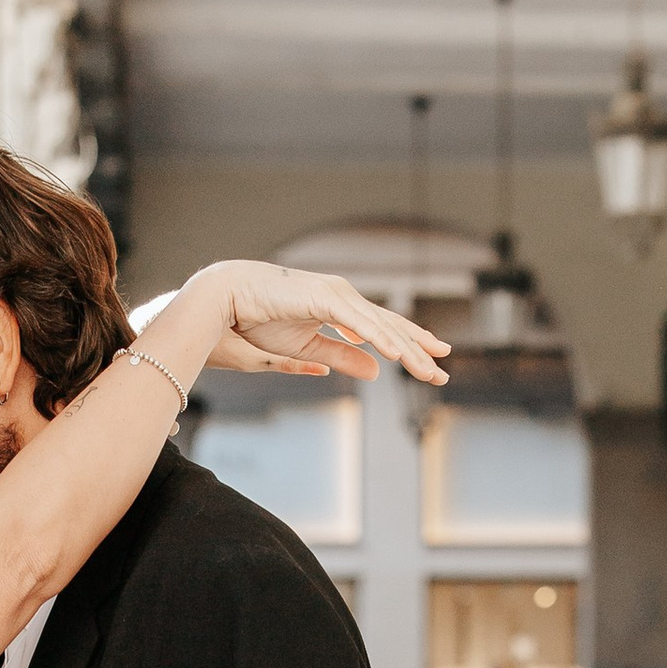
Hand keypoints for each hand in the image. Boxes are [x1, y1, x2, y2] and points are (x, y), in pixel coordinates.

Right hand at [189, 265, 449, 387]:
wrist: (223, 301)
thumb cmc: (255, 322)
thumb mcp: (306, 350)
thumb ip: (341, 358)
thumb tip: (375, 370)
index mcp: (338, 309)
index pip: (382, 330)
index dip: (409, 346)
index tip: (432, 363)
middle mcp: (342, 298)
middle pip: (390, 327)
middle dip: (419, 350)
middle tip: (443, 373)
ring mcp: (335, 295)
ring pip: (381, 326)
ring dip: (407, 350)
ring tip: (430, 371)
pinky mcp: (324, 298)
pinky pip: (359, 322)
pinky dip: (380, 338)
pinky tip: (398, 355)